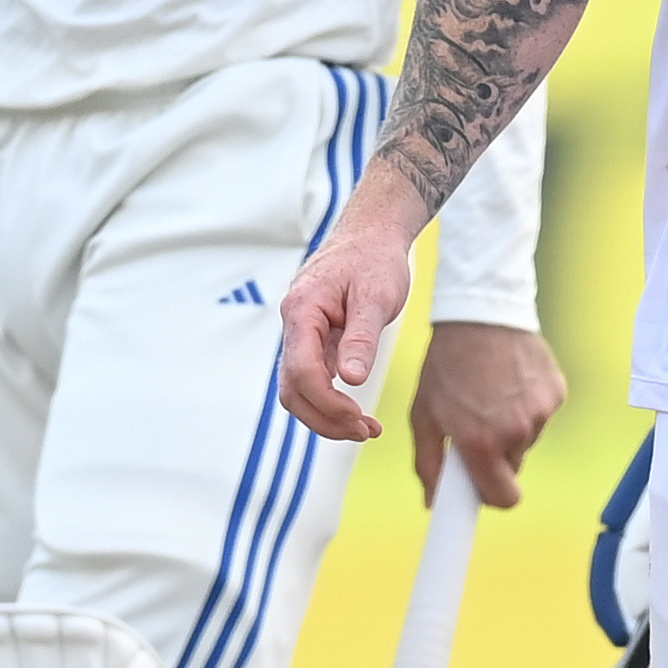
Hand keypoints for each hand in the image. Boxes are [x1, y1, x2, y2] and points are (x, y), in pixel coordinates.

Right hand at [278, 180, 426, 441]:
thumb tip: (351, 380)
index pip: (302, 371)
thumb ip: (361, 337)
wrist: (371, 235)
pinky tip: (357, 413)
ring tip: (365, 429)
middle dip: (325, 419)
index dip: (327, 402)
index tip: (359, 418)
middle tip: (365, 432)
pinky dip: (332, 401)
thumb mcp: (376, 295)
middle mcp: (294, 325)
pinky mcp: (314, 341)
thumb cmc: (373, 259)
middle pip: (292, 390)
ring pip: (299, 389)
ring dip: (327, 415)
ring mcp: (301, 335)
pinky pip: (313, 379)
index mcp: (302, 311)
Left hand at [409, 322, 564, 507]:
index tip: (481, 492)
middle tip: (476, 426)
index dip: (491, 497)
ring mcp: (540, 412)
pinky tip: (509, 381)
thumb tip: (432, 502)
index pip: (503, 499)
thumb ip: (428, 462)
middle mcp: (516, 432)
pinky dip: (526, 405)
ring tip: (490, 394)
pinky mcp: (556, 392)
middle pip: (512, 468)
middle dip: (495, 457)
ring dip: (510, 428)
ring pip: (526, 440)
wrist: (480, 312)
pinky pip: (541, 415)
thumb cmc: (446, 363)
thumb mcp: (424, 414)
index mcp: (481, 442)